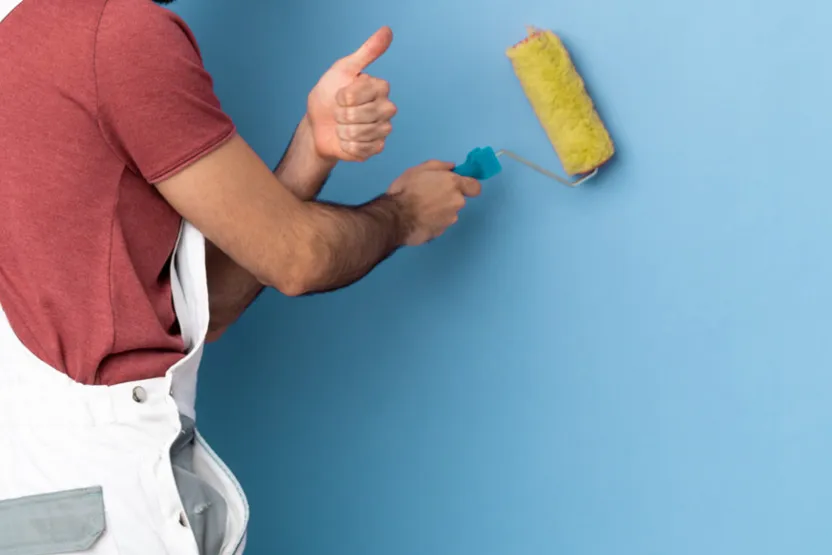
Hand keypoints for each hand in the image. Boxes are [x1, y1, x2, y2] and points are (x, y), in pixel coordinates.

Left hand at [306, 27, 397, 161]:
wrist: (318, 124)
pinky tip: (345, 140)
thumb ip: (367, 52)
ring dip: (343, 131)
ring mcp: (383, 129)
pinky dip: (346, 146)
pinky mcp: (377, 147)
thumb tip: (387, 30)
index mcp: (380, 88)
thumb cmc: (329, 94)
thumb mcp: (343, 69)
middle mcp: (387, 108)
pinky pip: (361, 149)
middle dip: (342, 115)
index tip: (339, 95)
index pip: (361, 94)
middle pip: (362, 115)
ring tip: (341, 126)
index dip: (344, 97)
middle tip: (339, 113)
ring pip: (361, 133)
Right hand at [387, 161, 481, 245]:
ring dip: (440, 211)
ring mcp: (450, 219)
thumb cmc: (407, 189)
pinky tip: (419, 219)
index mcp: (454, 184)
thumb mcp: (419, 169)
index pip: (475, 187)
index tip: (458, 185)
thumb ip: (439, 166)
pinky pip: (440, 224)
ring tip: (421, 209)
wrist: (396, 218)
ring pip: (449, 213)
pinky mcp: (441, 232)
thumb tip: (452, 167)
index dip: (468, 186)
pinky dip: (433, 222)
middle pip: (459, 200)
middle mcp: (457, 202)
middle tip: (429, 196)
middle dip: (448, 198)